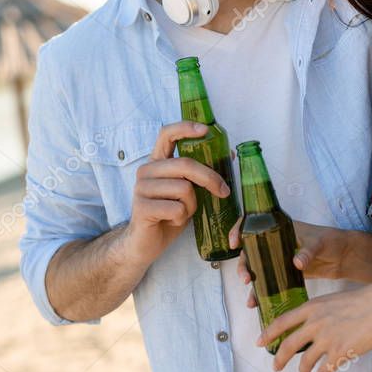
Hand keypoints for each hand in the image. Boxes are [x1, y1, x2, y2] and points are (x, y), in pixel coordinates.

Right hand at [127, 121, 229, 264]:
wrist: (145, 243)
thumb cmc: (169, 214)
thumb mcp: (188, 191)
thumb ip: (200, 174)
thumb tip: (230, 154)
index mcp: (157, 162)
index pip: (167, 134)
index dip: (185, 128)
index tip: (205, 130)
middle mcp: (146, 170)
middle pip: (185, 164)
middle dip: (210, 178)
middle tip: (223, 191)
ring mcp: (141, 188)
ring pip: (184, 189)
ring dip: (192, 205)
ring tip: (183, 212)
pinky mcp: (141, 207)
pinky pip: (177, 208)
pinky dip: (182, 217)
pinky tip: (173, 221)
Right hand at [229, 220, 348, 309]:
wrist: (345, 256)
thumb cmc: (331, 241)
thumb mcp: (319, 243)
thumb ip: (307, 251)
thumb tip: (297, 262)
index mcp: (279, 227)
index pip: (252, 223)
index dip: (239, 230)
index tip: (234, 242)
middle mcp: (275, 242)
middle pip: (250, 250)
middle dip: (243, 264)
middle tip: (246, 278)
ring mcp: (278, 258)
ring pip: (256, 268)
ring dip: (250, 281)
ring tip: (251, 298)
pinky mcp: (284, 273)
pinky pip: (268, 281)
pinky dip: (261, 292)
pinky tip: (257, 303)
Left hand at [257, 281, 371, 371]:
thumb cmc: (361, 300)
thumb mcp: (332, 300)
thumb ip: (319, 313)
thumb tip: (312, 326)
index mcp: (312, 308)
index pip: (282, 321)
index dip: (268, 333)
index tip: (259, 342)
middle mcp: (315, 324)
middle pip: (288, 345)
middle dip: (279, 359)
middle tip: (275, 367)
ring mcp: (326, 339)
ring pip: (305, 362)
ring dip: (303, 370)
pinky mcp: (340, 353)